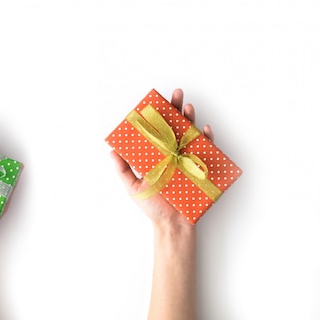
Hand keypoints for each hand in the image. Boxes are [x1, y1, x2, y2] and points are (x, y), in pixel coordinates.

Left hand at [111, 88, 213, 229]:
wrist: (172, 225)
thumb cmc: (153, 207)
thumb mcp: (133, 187)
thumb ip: (123, 169)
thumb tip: (112, 150)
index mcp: (158, 155)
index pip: (158, 130)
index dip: (158, 115)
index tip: (155, 102)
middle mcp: (174, 154)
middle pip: (175, 126)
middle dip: (176, 109)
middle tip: (176, 94)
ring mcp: (188, 160)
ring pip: (190, 134)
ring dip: (191, 120)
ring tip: (188, 108)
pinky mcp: (200, 168)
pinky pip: (207, 151)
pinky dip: (208, 140)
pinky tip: (205, 131)